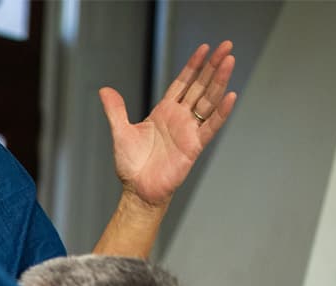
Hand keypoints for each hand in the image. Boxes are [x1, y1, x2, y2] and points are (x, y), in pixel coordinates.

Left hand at [101, 41, 235, 208]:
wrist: (138, 190)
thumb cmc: (131, 165)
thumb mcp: (120, 132)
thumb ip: (116, 110)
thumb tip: (105, 90)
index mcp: (164, 112)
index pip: (182, 83)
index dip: (193, 66)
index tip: (204, 48)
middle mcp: (180, 118)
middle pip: (200, 86)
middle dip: (212, 66)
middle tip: (226, 45)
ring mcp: (189, 130)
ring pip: (208, 100)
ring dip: (220, 81)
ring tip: (229, 61)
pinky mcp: (194, 146)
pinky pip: (211, 126)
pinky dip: (221, 112)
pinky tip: (230, 96)